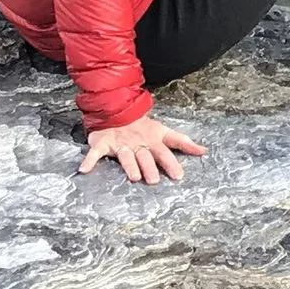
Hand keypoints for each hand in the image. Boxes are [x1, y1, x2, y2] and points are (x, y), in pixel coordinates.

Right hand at [80, 113, 206, 185]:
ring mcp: (121, 143)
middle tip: (154, 180)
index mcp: (153, 140)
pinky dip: (89, 160)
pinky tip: (84, 170)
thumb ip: (184, 143)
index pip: (165, 151)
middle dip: (150, 166)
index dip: (171, 162)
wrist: (117, 109)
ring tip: (134, 177)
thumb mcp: (164, 132)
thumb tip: (205, 151)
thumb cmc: (143, 126)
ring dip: (129, 165)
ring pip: (126, 156)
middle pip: (145, 156)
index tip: (178, 175)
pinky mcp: (103, 143)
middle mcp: (138, 143)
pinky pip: (95, 152)